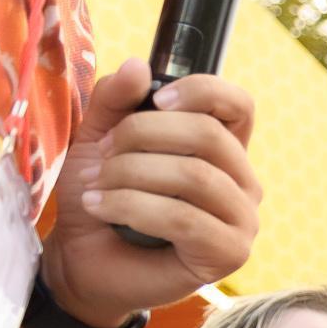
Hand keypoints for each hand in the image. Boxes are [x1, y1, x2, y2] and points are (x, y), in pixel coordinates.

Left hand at [39, 59, 260, 327]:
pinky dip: (132, 206)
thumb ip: (115, 101)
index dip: (201, 90)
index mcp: (224, 150)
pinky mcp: (228, 254)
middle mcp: (244, 183)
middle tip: (103, 154)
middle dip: (143, 135)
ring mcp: (243, 221)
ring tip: (96, 186)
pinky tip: (101, 207)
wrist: (82, 261)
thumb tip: (138, 66)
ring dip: (131, 175)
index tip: (156, 99)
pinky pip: (185, 219)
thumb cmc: (101, 199)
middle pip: (209, 136)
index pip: (239, 105)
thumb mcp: (98, 138)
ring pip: (195, 177)